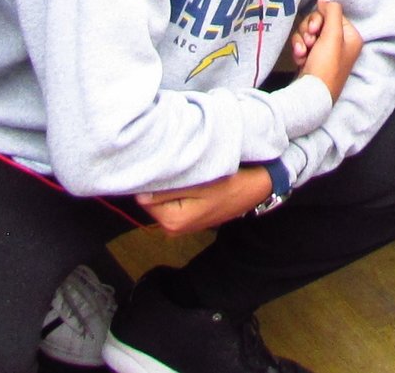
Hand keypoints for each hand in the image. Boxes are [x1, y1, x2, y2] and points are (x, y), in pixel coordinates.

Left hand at [135, 166, 272, 234]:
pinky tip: (191, 179)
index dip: (153, 180)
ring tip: (187, 171)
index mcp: (173, 221)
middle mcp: (173, 228)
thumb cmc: (231, 184)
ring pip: (162, 200)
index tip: (164, 166)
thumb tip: (139, 194)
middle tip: (178, 166)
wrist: (256, 188)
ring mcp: (180, 225)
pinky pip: (172, 201)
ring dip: (170, 185)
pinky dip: (178, 190)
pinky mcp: (187, 218)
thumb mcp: (200, 184)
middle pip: (151, 200)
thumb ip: (168, 191)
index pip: (144, 198)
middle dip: (161, 183)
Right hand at [298, 0, 362, 102]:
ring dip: (302, 40)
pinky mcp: (313, 59)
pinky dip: (299, 50)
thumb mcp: (333, 35)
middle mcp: (340, 44)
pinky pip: (303, 44)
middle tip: (309, 42)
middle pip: (318, 22)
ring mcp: (325, 52)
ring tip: (302, 53)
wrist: (310, 94)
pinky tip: (299, 60)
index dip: (319, 19)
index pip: (332, 14)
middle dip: (308, 30)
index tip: (314, 30)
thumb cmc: (326, 66)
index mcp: (350, 37)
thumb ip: (332, 12)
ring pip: (308, 32)